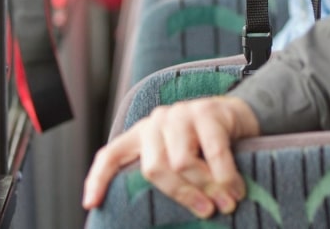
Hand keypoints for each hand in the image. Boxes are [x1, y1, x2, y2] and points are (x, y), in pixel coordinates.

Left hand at [82, 96, 260, 218]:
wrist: (239, 115)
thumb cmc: (205, 145)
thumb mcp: (180, 157)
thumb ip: (166, 176)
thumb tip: (158, 217)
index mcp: (142, 135)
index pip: (110, 155)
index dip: (98, 180)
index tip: (91, 205)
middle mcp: (157, 122)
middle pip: (154, 168)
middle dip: (182, 195)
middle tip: (206, 212)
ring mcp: (182, 114)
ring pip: (182, 162)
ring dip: (207, 188)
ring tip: (227, 204)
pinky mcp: (208, 111)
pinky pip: (214, 151)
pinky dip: (225, 175)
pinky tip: (235, 189)